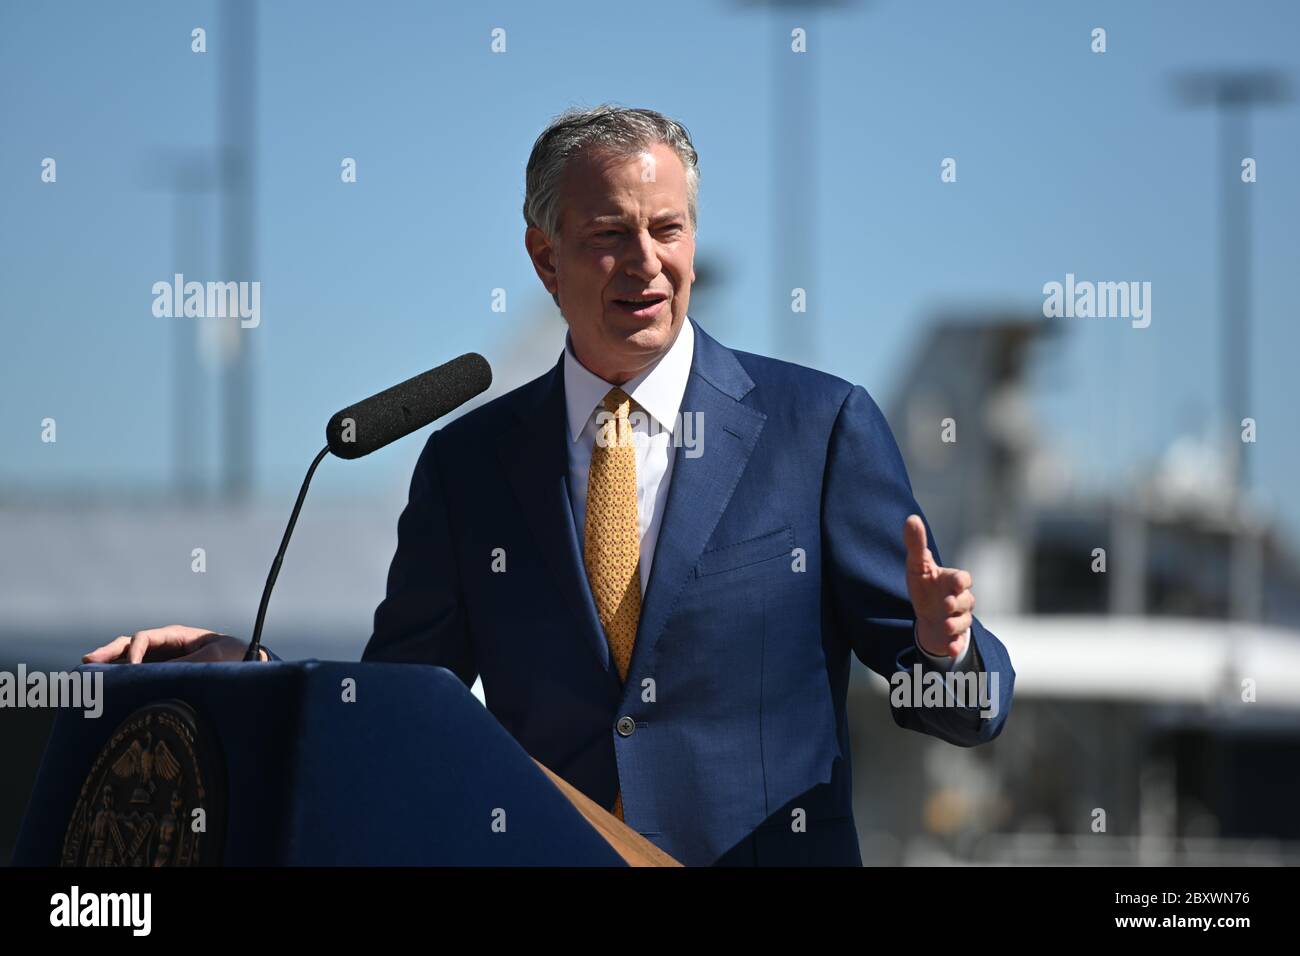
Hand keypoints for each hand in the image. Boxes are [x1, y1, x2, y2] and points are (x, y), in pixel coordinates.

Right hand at [83, 625, 264, 663]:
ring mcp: (159, 659)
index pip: (144, 638)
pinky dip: (120, 677)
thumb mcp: (212, 656)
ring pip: (127, 658)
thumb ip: (188, 663)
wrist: (245, 663)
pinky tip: (106, 686)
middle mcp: (162, 645)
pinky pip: (137, 673)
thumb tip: (161, 673)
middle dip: (108, 652)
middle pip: (128, 644)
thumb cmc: (230, 655)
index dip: (133, 651)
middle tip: (87, 661)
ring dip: (108, 664)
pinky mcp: (161, 673)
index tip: (130, 668)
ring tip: (87, 673)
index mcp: (174, 635)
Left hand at [903, 515, 972, 659]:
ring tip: (945, 625)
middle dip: (958, 603)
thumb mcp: (917, 566)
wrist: (926, 614)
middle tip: (947, 605)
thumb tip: (911, 518)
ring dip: (956, 624)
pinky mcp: (954, 636)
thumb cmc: (925, 586)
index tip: (956, 582)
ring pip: (964, 621)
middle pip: (967, 601)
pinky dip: (956, 645)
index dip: (961, 581)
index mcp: (953, 581)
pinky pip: (959, 641)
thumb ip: (916, 544)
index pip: (964, 579)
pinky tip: (950, 648)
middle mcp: (960, 600)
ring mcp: (958, 619)